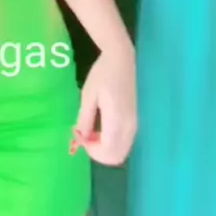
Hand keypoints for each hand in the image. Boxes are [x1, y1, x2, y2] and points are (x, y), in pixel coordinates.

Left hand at [70, 42, 137, 164]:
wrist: (121, 58)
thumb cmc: (102, 73)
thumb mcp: (88, 95)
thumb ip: (84, 119)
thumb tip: (80, 139)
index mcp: (116, 120)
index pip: (108, 152)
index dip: (92, 151)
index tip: (81, 137)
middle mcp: (129, 126)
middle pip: (117, 157)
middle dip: (99, 153)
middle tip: (86, 137)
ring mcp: (134, 123)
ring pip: (122, 151)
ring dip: (106, 149)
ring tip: (92, 131)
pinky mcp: (135, 120)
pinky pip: (125, 142)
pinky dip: (113, 143)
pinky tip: (102, 128)